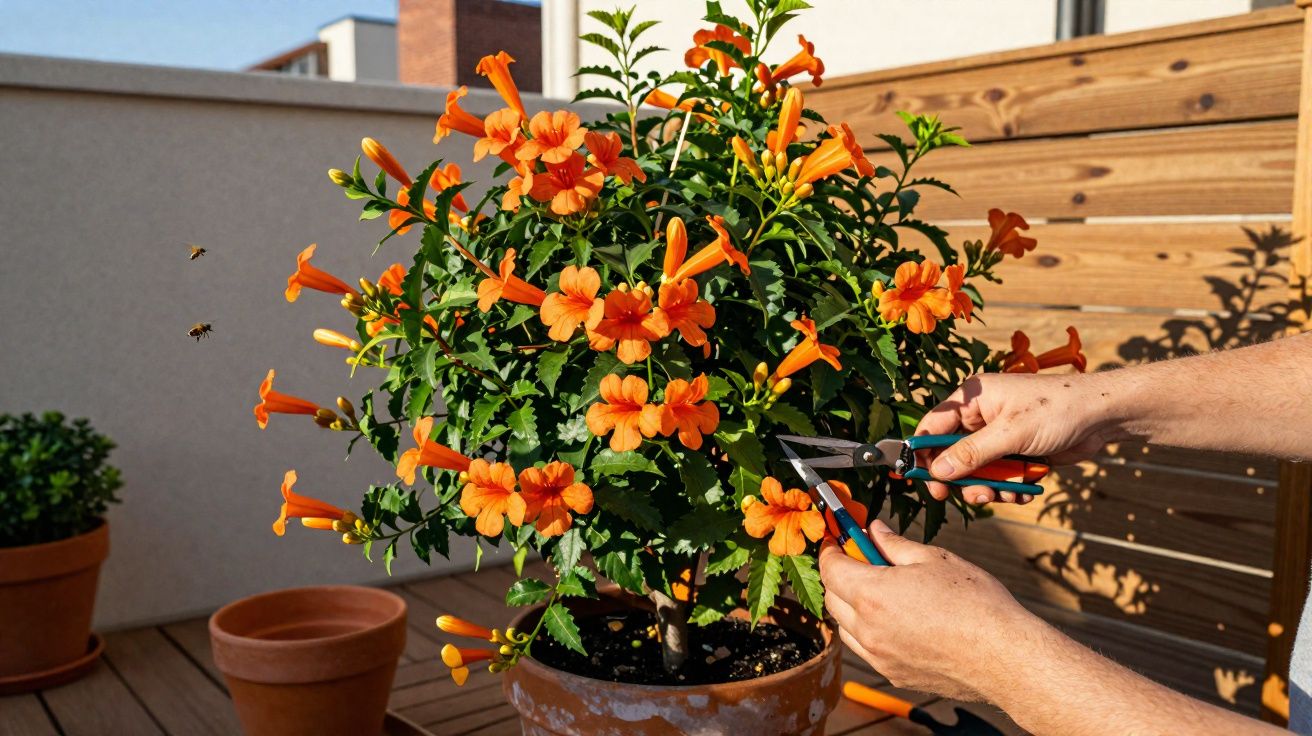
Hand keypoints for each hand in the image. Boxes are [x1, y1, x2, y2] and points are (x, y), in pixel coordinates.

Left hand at [819, 521, 1041, 702]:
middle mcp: (868, 630)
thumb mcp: (934, 559)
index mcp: (872, 595)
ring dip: (852, 605)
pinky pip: (867, 650)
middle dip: (839, 576)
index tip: (836, 539)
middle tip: (860, 559)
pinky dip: (869, 631)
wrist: (1004, 657)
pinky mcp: (894, 675)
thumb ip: (895, 545)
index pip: (830, 569)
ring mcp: (879, 657)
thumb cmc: (975, 603)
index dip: (830, 550)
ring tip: (880, 590)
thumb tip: (874, 530)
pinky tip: (896, 620)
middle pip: (833, 598)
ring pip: (846, 627)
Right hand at [915, 372, 1120, 503]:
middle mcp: (981, 417)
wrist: (1102, 416)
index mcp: (973, 399)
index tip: (920, 478)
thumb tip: (937, 472)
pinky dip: (1006, 488)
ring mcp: (999, 436)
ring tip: (1001, 494)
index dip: (923, 452)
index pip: (933, 426)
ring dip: (986, 487)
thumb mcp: (1010, 433)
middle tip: (960, 496)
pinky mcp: (1015, 453)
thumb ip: (971, 454)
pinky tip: (1020, 491)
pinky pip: (998, 477)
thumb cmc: (1057, 409)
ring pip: (976, 470)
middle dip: (960, 478)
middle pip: (952, 454)